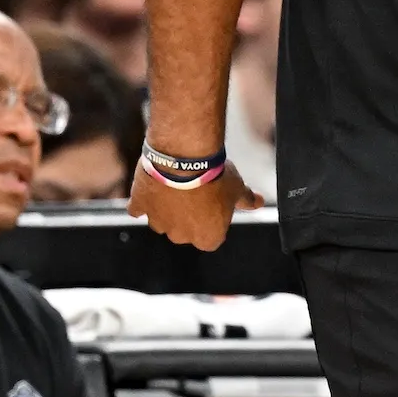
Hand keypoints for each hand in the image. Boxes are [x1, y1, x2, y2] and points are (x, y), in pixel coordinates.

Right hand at [127, 160, 264, 251]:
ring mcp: (158, 223)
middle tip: (195, 190)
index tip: (213, 202)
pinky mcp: (140, 207)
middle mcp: (181, 237)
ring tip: (176, 183)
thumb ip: (247, 200)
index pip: (211, 235)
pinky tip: (151, 188)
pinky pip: (138, 209)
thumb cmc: (215, 175)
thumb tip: (259, 202)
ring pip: (161, 221)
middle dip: (188, 215)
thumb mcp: (237, 188)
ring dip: (166, 208)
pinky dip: (143, 201)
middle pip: (184, 230)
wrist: (186, 158)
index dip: (212, 218)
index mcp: (208, 238)